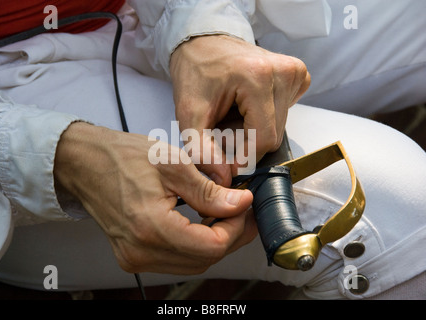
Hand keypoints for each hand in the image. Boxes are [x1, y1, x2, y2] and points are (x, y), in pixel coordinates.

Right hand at [54, 122, 255, 273]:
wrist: (85, 163)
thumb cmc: (122, 157)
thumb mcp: (172, 164)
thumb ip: (209, 189)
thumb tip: (240, 203)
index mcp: (150, 227)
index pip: (211, 246)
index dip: (236, 227)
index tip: (244, 204)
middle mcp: (140, 252)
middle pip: (205, 259)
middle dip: (231, 235)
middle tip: (242, 210)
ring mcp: (134, 258)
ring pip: (193, 263)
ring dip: (215, 242)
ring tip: (225, 215)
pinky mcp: (133, 256)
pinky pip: (176, 260)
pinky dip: (195, 244)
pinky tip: (202, 223)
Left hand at [170, 35, 309, 185]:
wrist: (205, 43)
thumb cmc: (196, 74)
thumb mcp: (189, 114)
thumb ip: (202, 150)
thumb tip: (224, 180)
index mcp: (258, 77)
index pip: (263, 139)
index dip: (243, 158)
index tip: (223, 163)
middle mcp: (284, 71)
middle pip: (273, 136)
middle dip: (245, 142)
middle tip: (222, 129)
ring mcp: (295, 71)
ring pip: (280, 128)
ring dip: (254, 130)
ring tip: (233, 114)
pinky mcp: (298, 74)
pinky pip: (286, 112)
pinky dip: (265, 117)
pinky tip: (248, 105)